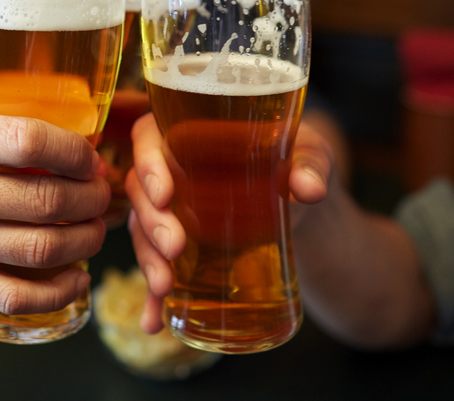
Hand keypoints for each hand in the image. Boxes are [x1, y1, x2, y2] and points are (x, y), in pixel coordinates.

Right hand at [0, 105, 110, 317]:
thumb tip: (67, 114)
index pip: (28, 141)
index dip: (75, 150)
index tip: (92, 155)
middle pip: (43, 200)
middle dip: (91, 196)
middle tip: (103, 190)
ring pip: (38, 249)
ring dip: (85, 240)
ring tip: (96, 226)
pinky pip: (13, 295)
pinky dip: (57, 292)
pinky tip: (77, 276)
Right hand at [125, 113, 333, 332]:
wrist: (304, 204)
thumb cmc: (299, 162)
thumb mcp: (311, 154)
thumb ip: (312, 165)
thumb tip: (309, 188)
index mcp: (190, 132)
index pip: (149, 136)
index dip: (147, 163)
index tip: (165, 193)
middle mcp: (172, 169)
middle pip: (141, 190)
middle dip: (151, 222)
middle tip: (175, 246)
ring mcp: (172, 211)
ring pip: (142, 230)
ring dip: (147, 259)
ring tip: (164, 286)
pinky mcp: (180, 247)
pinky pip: (158, 267)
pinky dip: (153, 298)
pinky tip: (154, 321)